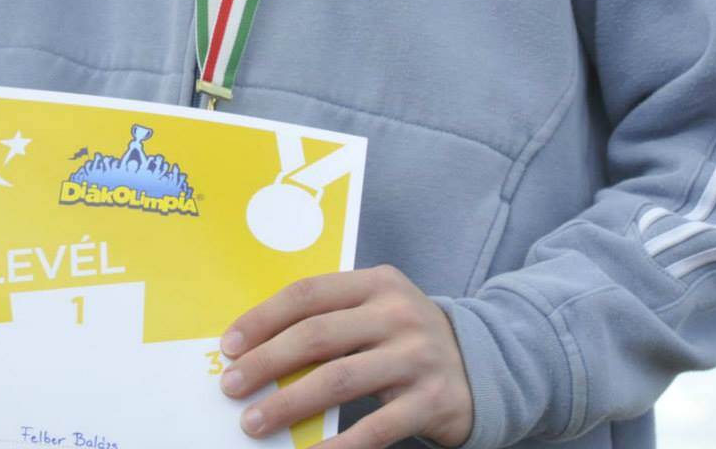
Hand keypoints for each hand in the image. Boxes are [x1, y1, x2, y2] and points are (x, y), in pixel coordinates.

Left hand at [217, 265, 472, 447]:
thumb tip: (257, 349)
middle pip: (317, 336)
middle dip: (266, 363)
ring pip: (339, 380)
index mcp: (377, 284)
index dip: (263, 319)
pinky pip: (377, 427)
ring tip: (255, 422)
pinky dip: (340, 444)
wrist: (486, 365)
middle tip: (231, 386)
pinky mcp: (433, 401)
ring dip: (289, 403)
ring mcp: (418, 357)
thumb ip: (330, 319)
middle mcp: (398, 315)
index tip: (229, 346)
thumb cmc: (406, 338)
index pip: (307, 295)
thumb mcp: (377, 311)